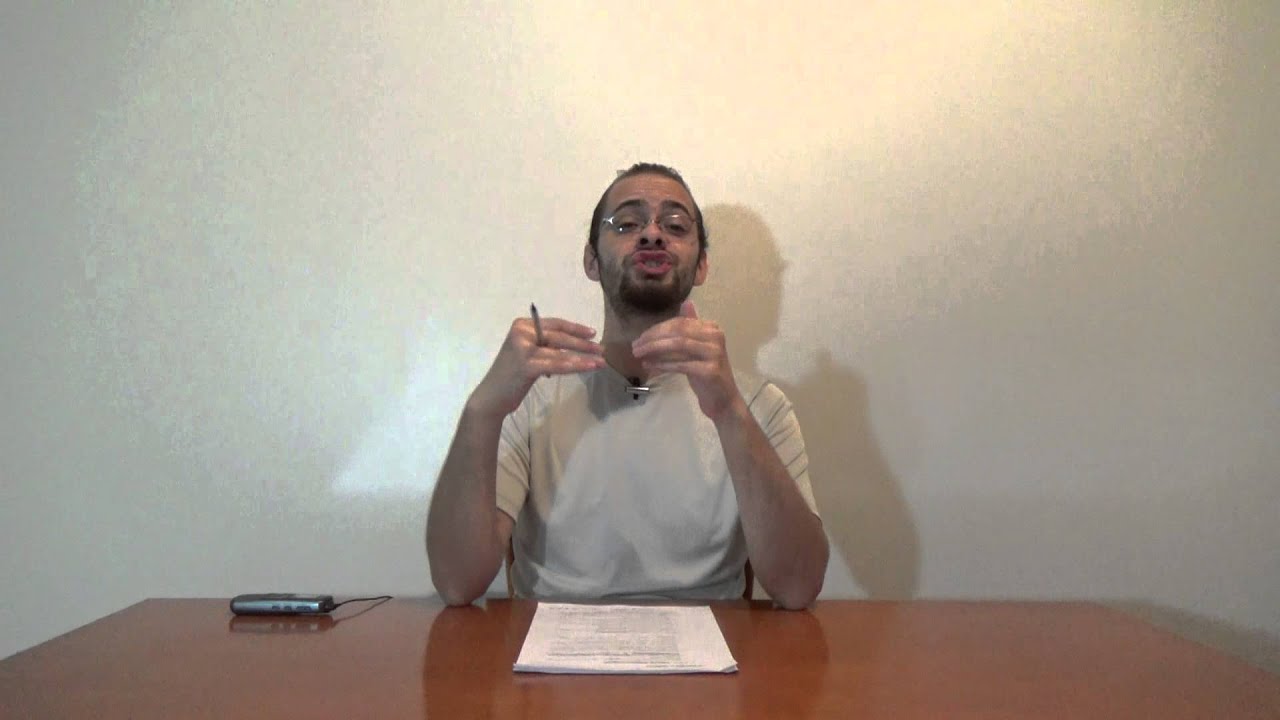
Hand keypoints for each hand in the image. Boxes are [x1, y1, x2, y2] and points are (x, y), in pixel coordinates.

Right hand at [469, 315, 605, 418]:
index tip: (592, 333)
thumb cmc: (512, 376)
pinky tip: (587, 367)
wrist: (492, 396)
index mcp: (522, 325)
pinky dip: (574, 366)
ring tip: (600, 361)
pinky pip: (556, 365)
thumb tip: (575, 343)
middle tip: (601, 349)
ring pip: (560, 351)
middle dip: (583, 343)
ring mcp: (523, 348)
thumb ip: (545, 345)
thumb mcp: (529, 353)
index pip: (555, 324)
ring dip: (583, 357)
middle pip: (560, 336)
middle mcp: (521, 332)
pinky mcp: (526, 365)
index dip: (575, 328)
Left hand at [631, 301, 742, 420]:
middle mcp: (715, 337)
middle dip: (653, 338)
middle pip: (678, 331)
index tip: (640, 338)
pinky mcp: (710, 370)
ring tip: (639, 355)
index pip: (680, 323)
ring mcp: (714, 353)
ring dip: (654, 349)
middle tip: (635, 346)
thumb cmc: (706, 373)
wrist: (723, 399)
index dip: (657, 329)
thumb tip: (686, 302)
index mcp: (712, 328)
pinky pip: (681, 364)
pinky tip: (649, 366)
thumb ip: (691, 326)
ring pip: (678, 345)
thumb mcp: (697, 347)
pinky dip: (662, 364)